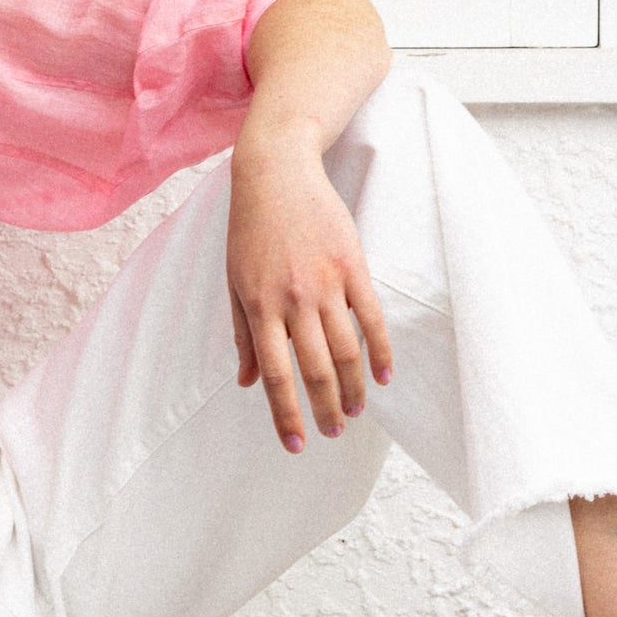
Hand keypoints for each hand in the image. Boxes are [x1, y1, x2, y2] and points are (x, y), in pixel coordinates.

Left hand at [226, 122, 392, 452]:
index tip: (295, 444)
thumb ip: (243, 335)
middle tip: (332, 433)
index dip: (285, 413)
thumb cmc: (250, 231)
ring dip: (353, 388)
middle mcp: (292, 300)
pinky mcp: (352, 266)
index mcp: (258, 307)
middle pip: (315, 369)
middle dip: (324, 409)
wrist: (276, 173)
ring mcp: (326, 283)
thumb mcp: (234, 282)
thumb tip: (245, 384)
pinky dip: (379, 351)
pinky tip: (382, 377)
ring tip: (355, 411)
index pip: (274, 374)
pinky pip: (371, 318)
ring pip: (346, 350)